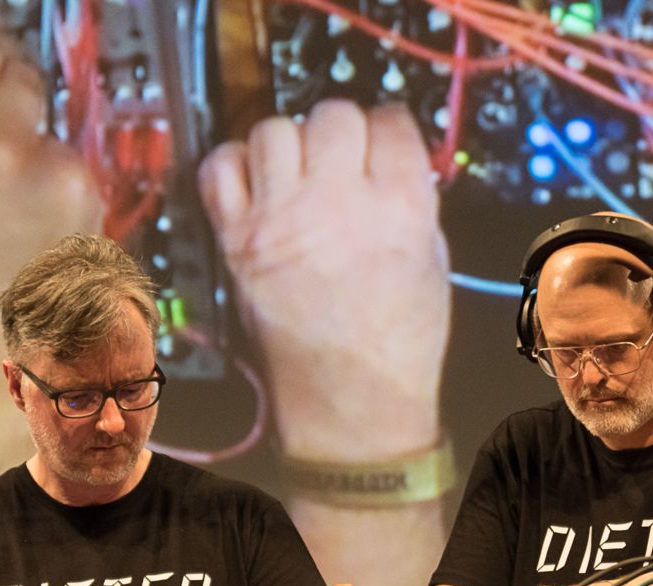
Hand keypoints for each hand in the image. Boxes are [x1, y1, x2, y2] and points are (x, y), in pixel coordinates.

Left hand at [198, 99, 449, 461]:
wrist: (350, 403)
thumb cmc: (397, 347)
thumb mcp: (431, 264)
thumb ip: (413, 204)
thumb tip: (396, 166)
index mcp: (399, 209)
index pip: (391, 122)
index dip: (390, 128)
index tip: (386, 138)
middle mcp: (338, 205)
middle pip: (332, 115)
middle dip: (342, 130)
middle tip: (344, 157)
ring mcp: (281, 221)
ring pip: (274, 129)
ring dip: (290, 143)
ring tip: (300, 173)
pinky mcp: (238, 242)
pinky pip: (220, 168)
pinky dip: (235, 166)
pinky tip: (258, 185)